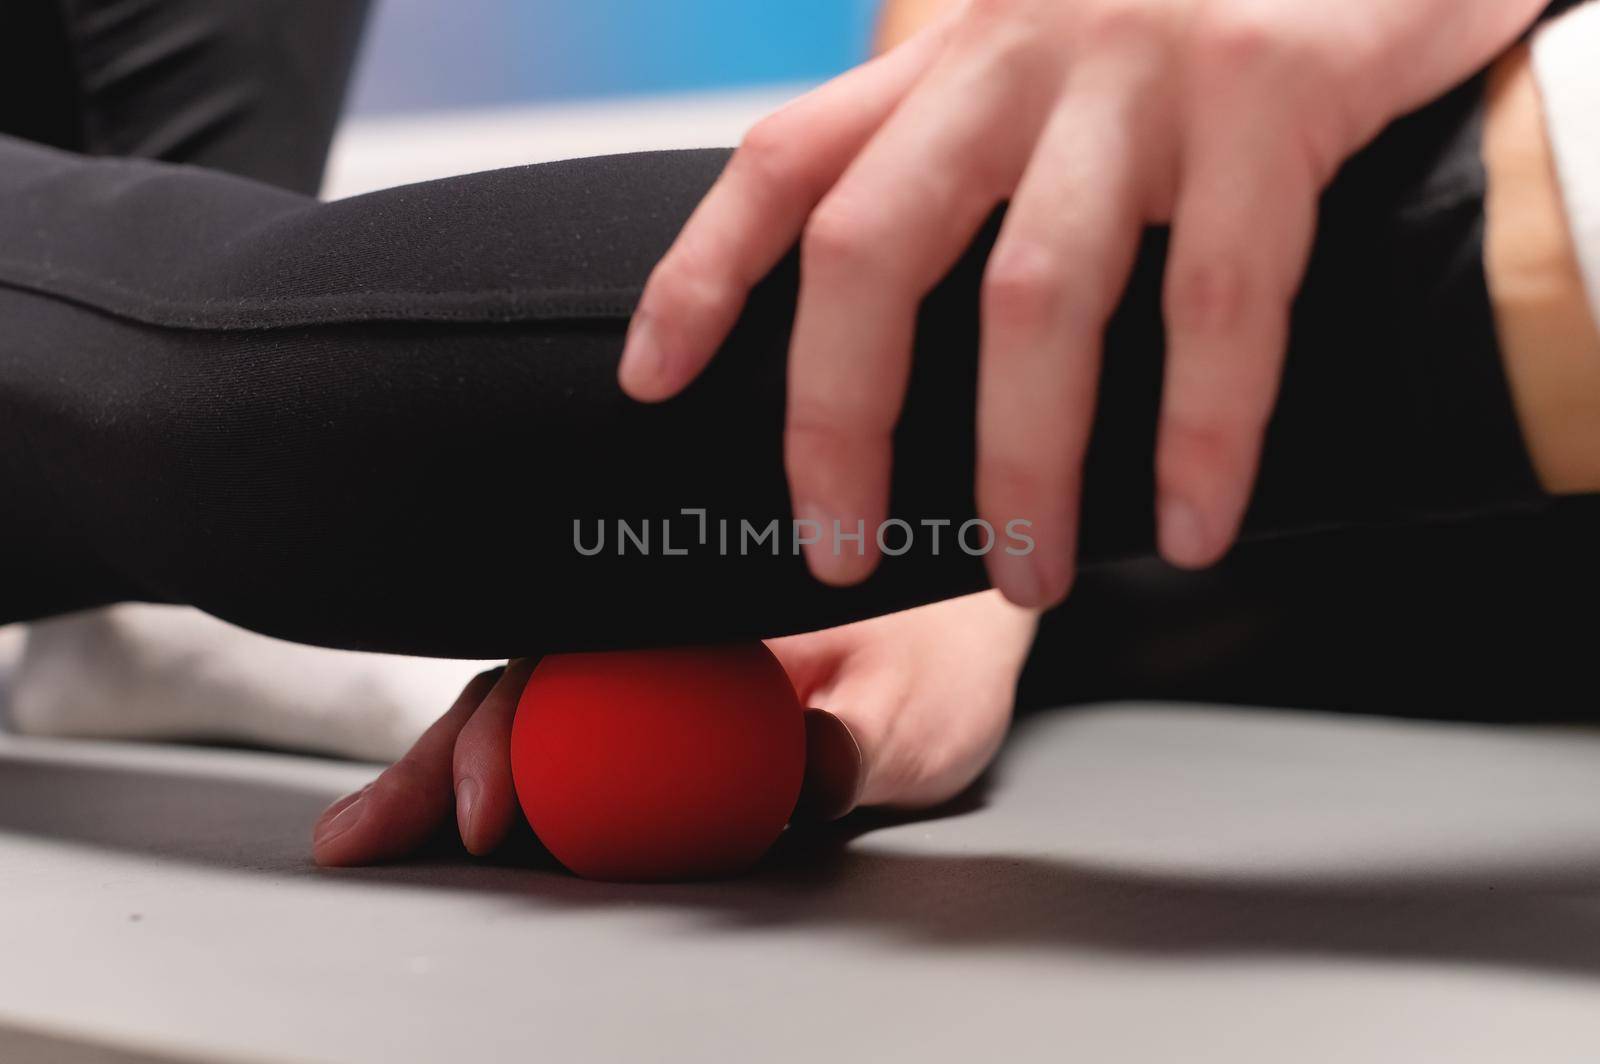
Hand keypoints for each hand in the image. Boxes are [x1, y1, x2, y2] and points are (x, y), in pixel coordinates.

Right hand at [311, 591, 1036, 865]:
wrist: (967, 614)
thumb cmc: (942, 645)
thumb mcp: (918, 705)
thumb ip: (853, 746)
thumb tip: (790, 778)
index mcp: (709, 609)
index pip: (582, 666)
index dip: (519, 737)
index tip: (490, 809)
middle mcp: (662, 623)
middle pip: (524, 681)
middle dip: (443, 757)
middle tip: (380, 833)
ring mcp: (649, 655)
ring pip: (522, 699)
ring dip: (443, 762)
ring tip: (371, 827)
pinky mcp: (653, 690)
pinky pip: (558, 721)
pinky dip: (495, 764)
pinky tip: (449, 803)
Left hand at [618, 0, 1545, 606]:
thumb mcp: (1050, 50)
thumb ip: (970, 143)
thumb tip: (909, 311)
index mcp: (950, 57)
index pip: (782, 165)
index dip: (700, 276)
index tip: (650, 385)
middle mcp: (1015, 55)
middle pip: (869, 250)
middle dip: (838, 423)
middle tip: (840, 551)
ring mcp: (1137, 72)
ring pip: (1031, 301)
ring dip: (1022, 465)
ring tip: (1032, 578)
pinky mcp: (1269, 91)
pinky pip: (1218, 302)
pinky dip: (1203, 433)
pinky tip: (1192, 526)